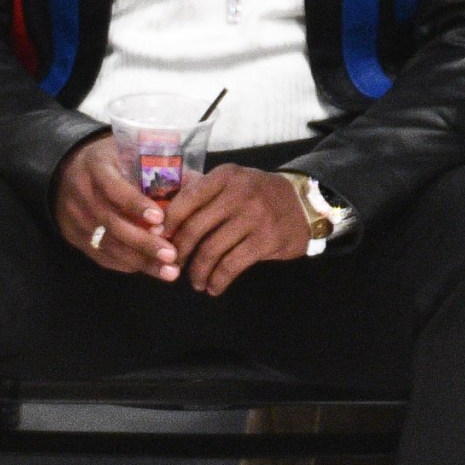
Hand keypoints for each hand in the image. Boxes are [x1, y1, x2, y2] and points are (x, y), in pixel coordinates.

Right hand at [53, 138, 177, 280]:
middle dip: (144, 242)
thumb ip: (159, 168)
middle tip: (172, 255)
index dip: (136, 205)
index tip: (161, 219)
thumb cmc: (110, 161)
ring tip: (170, 271)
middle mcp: (83, 194)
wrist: (66, 172)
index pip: (114, 188)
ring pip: (109, 245)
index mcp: (96, 167)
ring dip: (141, 261)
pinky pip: (103, 256)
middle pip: (113, 224)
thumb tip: (200, 184)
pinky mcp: (76, 238)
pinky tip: (152, 269)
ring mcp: (77, 219)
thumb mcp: (128, 152)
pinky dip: (129, 264)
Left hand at [162, 166, 310, 295]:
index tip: (160, 239)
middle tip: (174, 264)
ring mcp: (254, 217)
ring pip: (212, 250)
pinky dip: (218, 280)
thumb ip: (202, 192)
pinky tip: (213, 287)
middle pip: (195, 228)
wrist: (304, 203)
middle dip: (179, 251)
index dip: (169, 223)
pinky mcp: (266, 240)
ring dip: (198, 271)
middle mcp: (239, 193)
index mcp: (225, 176)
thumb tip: (161, 212)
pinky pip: (232, 265)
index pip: (186, 199)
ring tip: (194, 281)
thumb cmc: (259, 195)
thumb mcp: (233, 182)